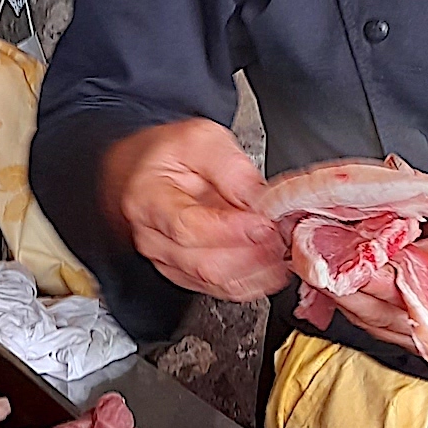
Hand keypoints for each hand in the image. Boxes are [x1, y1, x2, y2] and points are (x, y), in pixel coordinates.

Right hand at [101, 118, 290, 302]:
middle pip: (205, 264)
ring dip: (257, 272)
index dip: (231, 231)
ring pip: (215, 282)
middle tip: (283, 237)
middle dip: (253, 255)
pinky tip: (271, 267)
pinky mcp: (184, 274)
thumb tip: (261, 199)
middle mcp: (153, 238)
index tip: (264, 223)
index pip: (188, 228)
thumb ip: (231, 167)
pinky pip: (220, 289)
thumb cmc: (167, 154)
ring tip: (283, 250)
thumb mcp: (199, 139)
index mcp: (149, 199)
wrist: (144, 169)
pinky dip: (251, 282)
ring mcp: (167, 261)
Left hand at [329, 187, 427, 358]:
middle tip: (305, 247)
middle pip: (375, 312)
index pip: (398, 288)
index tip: (329, 243)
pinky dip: (357, 299)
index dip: (359, 266)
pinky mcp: (425, 335)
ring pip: (372, 323)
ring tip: (313, 258)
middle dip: (337, 278)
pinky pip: (380, 323)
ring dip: (341, 291)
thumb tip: (392, 173)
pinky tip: (338, 275)